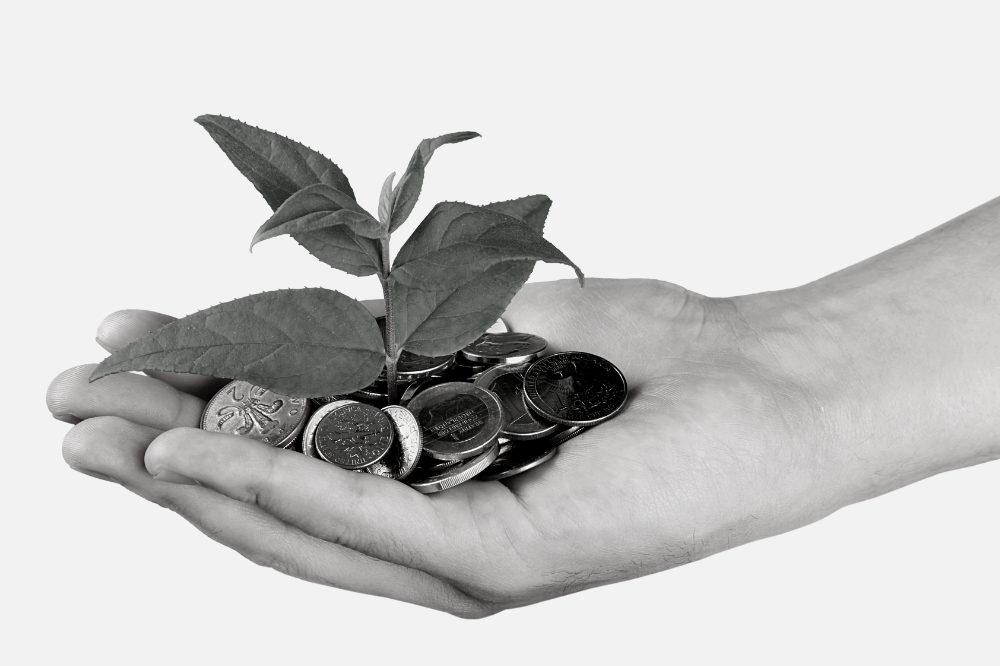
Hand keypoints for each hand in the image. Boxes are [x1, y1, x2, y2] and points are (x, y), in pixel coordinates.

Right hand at [47, 278, 839, 616]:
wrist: (759, 381)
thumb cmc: (643, 354)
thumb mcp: (493, 325)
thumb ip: (400, 337)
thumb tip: (300, 315)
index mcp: (435, 481)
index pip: (295, 454)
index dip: (204, 408)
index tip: (131, 353)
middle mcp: (439, 535)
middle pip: (278, 502)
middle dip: (169, 454)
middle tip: (75, 410)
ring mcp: (466, 559)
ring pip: (303, 527)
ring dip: (196, 480)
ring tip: (108, 442)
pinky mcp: (501, 562)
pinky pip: (369, 522)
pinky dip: (276, 486)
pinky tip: (198, 456)